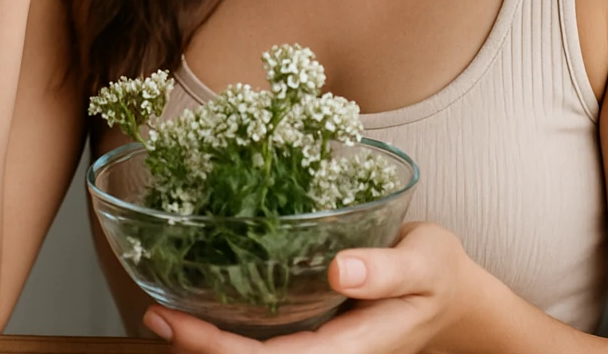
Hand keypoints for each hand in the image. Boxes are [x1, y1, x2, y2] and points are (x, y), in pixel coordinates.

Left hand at [141, 222, 481, 352]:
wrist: (453, 295)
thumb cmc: (440, 273)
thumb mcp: (427, 262)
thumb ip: (389, 270)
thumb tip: (343, 271)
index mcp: (353, 348)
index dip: (218, 349)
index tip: (173, 321)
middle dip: (200, 348)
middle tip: (154, 314)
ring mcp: (320, 349)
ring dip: (208, 344)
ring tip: (161, 314)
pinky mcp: (313, 334)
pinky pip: (264, 343)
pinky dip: (228, 330)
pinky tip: (198, 308)